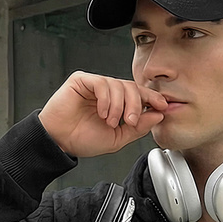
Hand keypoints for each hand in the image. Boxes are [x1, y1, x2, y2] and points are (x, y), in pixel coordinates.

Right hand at [38, 71, 168, 157]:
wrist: (60, 141)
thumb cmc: (82, 139)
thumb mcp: (117, 138)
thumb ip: (137, 127)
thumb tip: (157, 115)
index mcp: (117, 104)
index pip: (138, 94)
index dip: (152, 98)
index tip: (162, 106)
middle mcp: (107, 93)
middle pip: (131, 87)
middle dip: (135, 105)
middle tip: (129, 121)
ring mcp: (95, 85)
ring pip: (119, 85)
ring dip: (118, 106)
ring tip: (109, 121)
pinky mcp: (82, 80)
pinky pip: (102, 83)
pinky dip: (106, 99)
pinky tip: (101, 113)